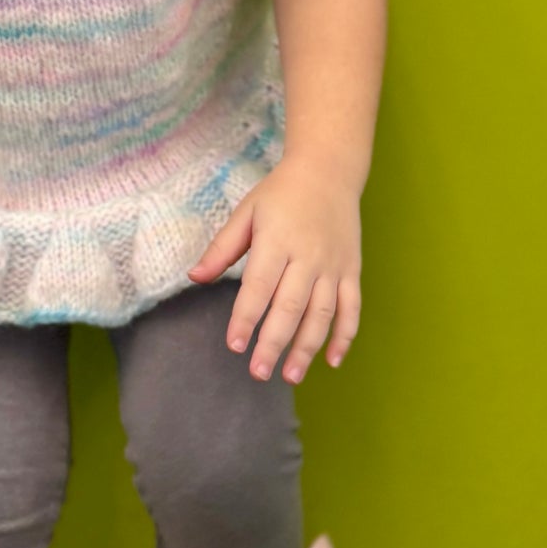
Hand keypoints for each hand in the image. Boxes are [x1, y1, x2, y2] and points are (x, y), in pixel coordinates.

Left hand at [188, 156, 363, 383]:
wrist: (328, 171)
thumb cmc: (281, 194)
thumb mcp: (246, 212)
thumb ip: (222, 248)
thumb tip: (194, 277)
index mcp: (277, 241)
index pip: (259, 286)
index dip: (246, 318)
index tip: (234, 345)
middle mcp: (308, 256)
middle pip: (291, 306)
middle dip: (274, 343)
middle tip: (258, 373)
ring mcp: (333, 266)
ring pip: (322, 313)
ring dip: (307, 348)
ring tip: (290, 376)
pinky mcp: (351, 271)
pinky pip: (351, 308)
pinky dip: (345, 335)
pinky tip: (332, 361)